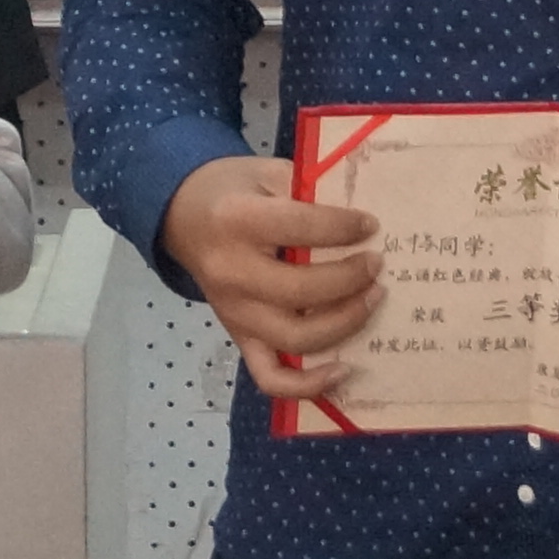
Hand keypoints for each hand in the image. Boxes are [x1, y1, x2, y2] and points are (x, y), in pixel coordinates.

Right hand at [158, 155, 383, 398]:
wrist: (183, 218)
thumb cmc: (233, 191)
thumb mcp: (265, 172)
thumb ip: (308, 190)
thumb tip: (362, 219)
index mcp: (236, 220)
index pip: (300, 228)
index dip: (343, 228)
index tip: (371, 224)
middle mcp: (232, 272)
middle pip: (302, 291)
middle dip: (350, 279)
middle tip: (376, 264)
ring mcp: (234, 313)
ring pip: (295, 338)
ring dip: (344, 324)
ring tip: (372, 299)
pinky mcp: (238, 337)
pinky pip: (271, 377)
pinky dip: (308, 385)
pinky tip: (342, 369)